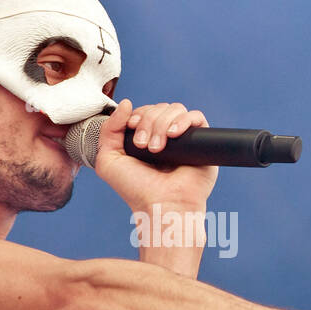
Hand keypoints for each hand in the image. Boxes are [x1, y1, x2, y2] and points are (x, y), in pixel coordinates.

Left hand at [95, 99, 219, 212]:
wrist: (161, 206)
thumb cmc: (136, 190)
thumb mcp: (109, 160)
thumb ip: (109, 129)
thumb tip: (126, 103)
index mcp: (147, 139)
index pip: (145, 111)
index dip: (137, 115)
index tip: (132, 129)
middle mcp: (166, 137)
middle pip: (159, 108)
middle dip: (148, 122)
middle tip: (143, 146)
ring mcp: (185, 139)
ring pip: (175, 109)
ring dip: (161, 124)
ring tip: (157, 148)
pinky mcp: (202, 142)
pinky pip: (196, 117)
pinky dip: (183, 121)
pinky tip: (173, 136)